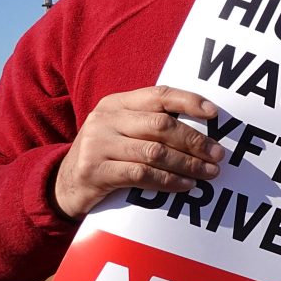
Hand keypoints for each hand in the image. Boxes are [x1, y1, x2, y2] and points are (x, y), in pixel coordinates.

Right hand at [54, 86, 222, 218]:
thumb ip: (151, 124)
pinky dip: (169, 181)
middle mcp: (105, 119)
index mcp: (116, 103)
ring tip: (209, 173)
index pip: (158, 94)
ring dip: (188, 164)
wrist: (63, 184)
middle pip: (161, 125)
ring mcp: (97, 144)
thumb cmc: (106, 155)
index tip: (214, 114)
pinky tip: (186, 185)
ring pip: (154, 152)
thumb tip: (203, 129)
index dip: (188, 101)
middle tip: (217, 154)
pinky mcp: (95, 171)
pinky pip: (141, 175)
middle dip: (195, 140)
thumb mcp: (121, 132)